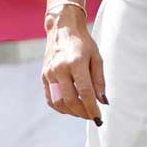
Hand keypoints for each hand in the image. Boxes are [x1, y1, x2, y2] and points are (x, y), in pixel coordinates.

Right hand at [41, 5, 103, 123]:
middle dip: (82, 113)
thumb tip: (102, 102)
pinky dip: (60, 107)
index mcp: (76, 62)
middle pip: (70, 100)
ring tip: (82, 111)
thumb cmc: (82, 42)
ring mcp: (49, 73)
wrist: (62, 28)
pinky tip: (70, 107)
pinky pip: (50, 98)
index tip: (99, 118)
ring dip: (72, 112)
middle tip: (91, 116)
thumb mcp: (96, 58)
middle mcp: (60, 68)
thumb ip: (99, 80)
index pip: (85, 92)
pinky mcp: (44, 76)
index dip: (92, 108)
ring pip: (59, 102)